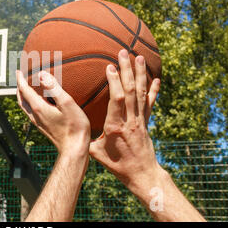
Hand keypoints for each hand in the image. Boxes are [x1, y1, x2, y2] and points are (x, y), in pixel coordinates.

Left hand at [16, 70, 90, 156]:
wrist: (75, 149)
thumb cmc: (74, 127)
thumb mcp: (66, 103)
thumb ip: (54, 88)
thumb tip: (41, 75)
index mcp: (39, 108)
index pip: (24, 90)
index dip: (21, 79)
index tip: (19, 71)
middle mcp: (35, 115)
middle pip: (21, 99)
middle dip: (19, 87)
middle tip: (21, 78)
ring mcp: (39, 123)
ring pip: (25, 107)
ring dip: (23, 96)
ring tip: (27, 88)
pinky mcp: (44, 127)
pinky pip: (32, 112)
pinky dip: (30, 103)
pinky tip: (39, 103)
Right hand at [89, 49, 160, 190]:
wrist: (142, 174)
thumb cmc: (116, 165)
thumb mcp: (96, 153)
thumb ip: (86, 137)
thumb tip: (71, 125)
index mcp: (115, 126)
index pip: (117, 99)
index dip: (115, 82)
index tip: (110, 66)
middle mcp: (130, 120)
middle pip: (131, 90)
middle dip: (127, 70)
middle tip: (124, 53)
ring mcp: (140, 120)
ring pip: (141, 93)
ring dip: (141, 74)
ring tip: (140, 57)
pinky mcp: (146, 122)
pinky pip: (150, 103)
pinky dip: (153, 89)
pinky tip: (156, 78)